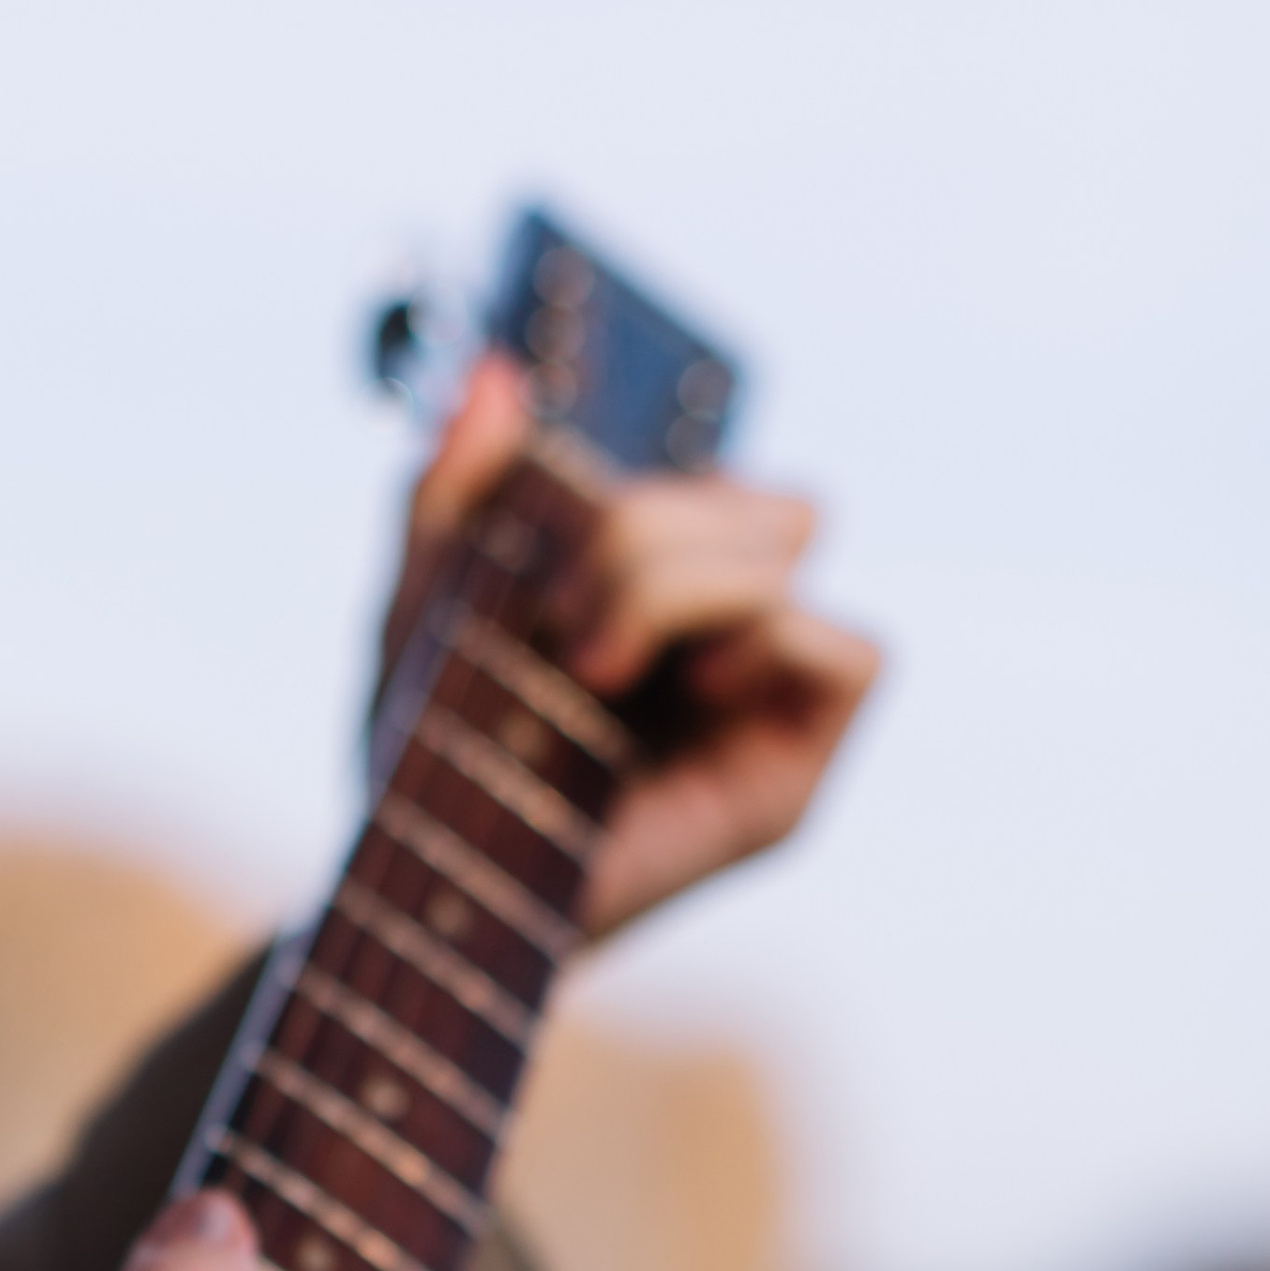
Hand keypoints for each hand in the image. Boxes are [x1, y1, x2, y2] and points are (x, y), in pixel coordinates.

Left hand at [385, 354, 880, 941]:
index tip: (533, 547)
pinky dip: (761, 637)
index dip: (641, 488)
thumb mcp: (424, 602)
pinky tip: (674, 686)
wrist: (419, 892)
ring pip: (797, 547)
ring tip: (589, 664)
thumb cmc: (426, 763)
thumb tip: (492, 377)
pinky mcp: (790, 779)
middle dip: (647, 527)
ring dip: (678, 575)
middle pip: (769, 498)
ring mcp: (770, 709)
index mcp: (671, 594)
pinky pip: (850, 651)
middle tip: (556, 618)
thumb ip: (455, 488)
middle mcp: (735, 646)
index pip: (719, 483)